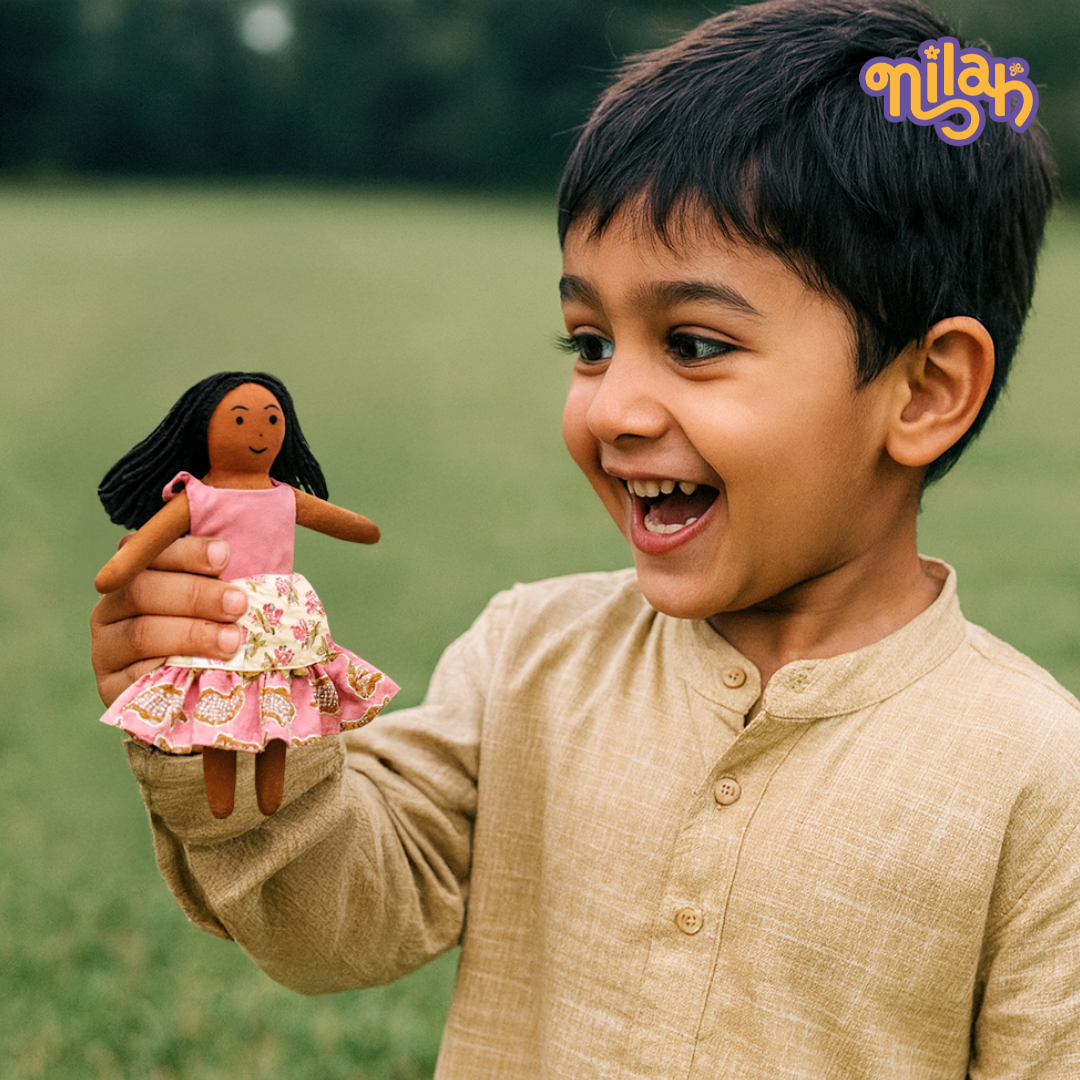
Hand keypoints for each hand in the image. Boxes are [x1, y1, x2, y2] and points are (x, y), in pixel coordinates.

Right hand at [90, 537, 247, 706]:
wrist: (193, 697)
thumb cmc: (213, 633)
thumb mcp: (215, 603)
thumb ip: (222, 579)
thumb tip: (254, 552)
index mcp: (134, 576)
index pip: (151, 554)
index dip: (187, 552)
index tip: (225, 555)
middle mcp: (112, 608)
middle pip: (143, 591)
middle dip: (195, 594)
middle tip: (238, 603)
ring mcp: (106, 649)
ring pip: (141, 633)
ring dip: (192, 634)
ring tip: (232, 641)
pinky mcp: (111, 686)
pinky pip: (137, 676)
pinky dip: (173, 669)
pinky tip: (205, 669)